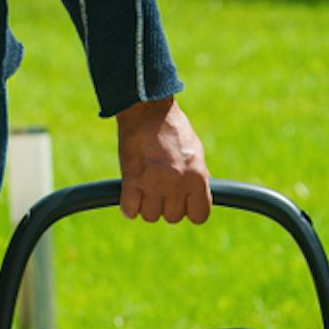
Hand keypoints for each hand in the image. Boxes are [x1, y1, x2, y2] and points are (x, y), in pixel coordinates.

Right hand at [114, 96, 210, 223]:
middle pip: (173, 217)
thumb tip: (195, 198)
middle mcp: (177, 183)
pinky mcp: (132, 181)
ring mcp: (153, 184)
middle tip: (161, 188)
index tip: (184, 203)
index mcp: (197, 177)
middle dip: (166, 206)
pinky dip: (129, 207)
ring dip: (147, 206)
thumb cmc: (172, 129)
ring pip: (151, 216)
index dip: (191, 211)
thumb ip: (196, 178)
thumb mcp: (195, 153)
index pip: (200, 216)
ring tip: (145, 188)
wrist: (147, 110)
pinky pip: (130, 210)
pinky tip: (131, 195)